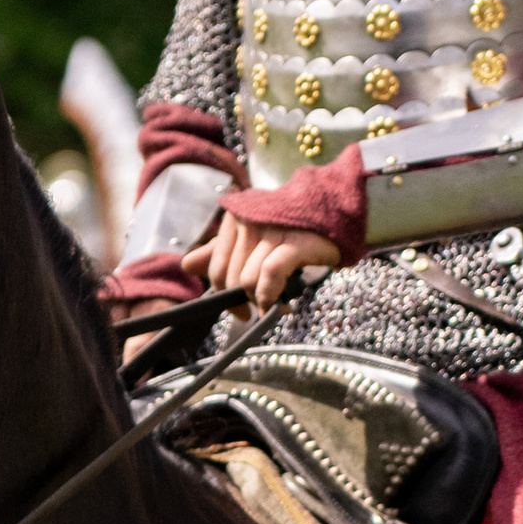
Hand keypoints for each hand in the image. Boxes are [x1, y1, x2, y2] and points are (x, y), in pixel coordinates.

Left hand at [186, 212, 341, 310]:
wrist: (335, 214)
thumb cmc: (292, 229)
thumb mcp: (252, 238)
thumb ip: (219, 251)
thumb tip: (186, 266)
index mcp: (234, 218)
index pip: (215, 268)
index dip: (223, 295)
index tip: (238, 309)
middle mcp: (248, 220)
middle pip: (229, 278)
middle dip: (242, 300)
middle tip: (258, 309)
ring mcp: (270, 229)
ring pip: (248, 280)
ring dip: (260, 300)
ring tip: (274, 303)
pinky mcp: (294, 240)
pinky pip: (270, 273)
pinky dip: (270, 295)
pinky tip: (277, 305)